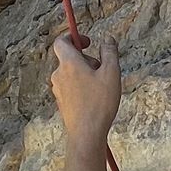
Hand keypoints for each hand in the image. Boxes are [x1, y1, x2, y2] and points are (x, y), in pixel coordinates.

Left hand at [50, 31, 121, 147]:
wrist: (86, 133)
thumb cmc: (99, 103)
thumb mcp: (111, 73)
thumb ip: (110, 52)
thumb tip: (108, 39)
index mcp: (69, 63)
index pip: (61, 41)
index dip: (73, 37)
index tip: (88, 42)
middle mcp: (59, 74)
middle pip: (70, 58)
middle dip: (86, 59)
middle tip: (102, 70)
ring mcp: (58, 89)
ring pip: (71, 73)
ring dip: (85, 74)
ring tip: (100, 87)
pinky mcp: (62, 101)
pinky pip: (71, 87)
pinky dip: (82, 87)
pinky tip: (95, 100)